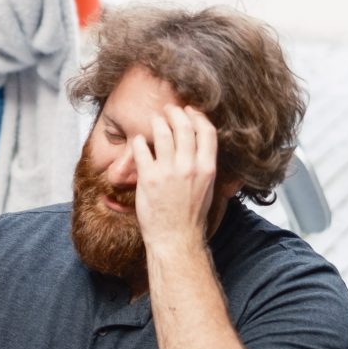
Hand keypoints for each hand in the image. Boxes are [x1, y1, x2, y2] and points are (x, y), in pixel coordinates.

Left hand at [131, 105, 218, 253]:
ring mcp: (168, 172)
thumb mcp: (208, 187)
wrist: (176, 238)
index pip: (207, 131)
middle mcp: (189, 167)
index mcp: (207, 168)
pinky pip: (142, 149)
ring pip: (163, 132)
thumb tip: (201, 143)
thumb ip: (205, 164)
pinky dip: (140, 141)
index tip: (190, 110)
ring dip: (157, 121)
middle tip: (168, 110)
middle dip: (175, 113)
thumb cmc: (191, 215)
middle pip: (184, 126)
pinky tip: (139, 141)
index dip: (197, 116)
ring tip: (154, 120)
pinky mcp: (149, 178)